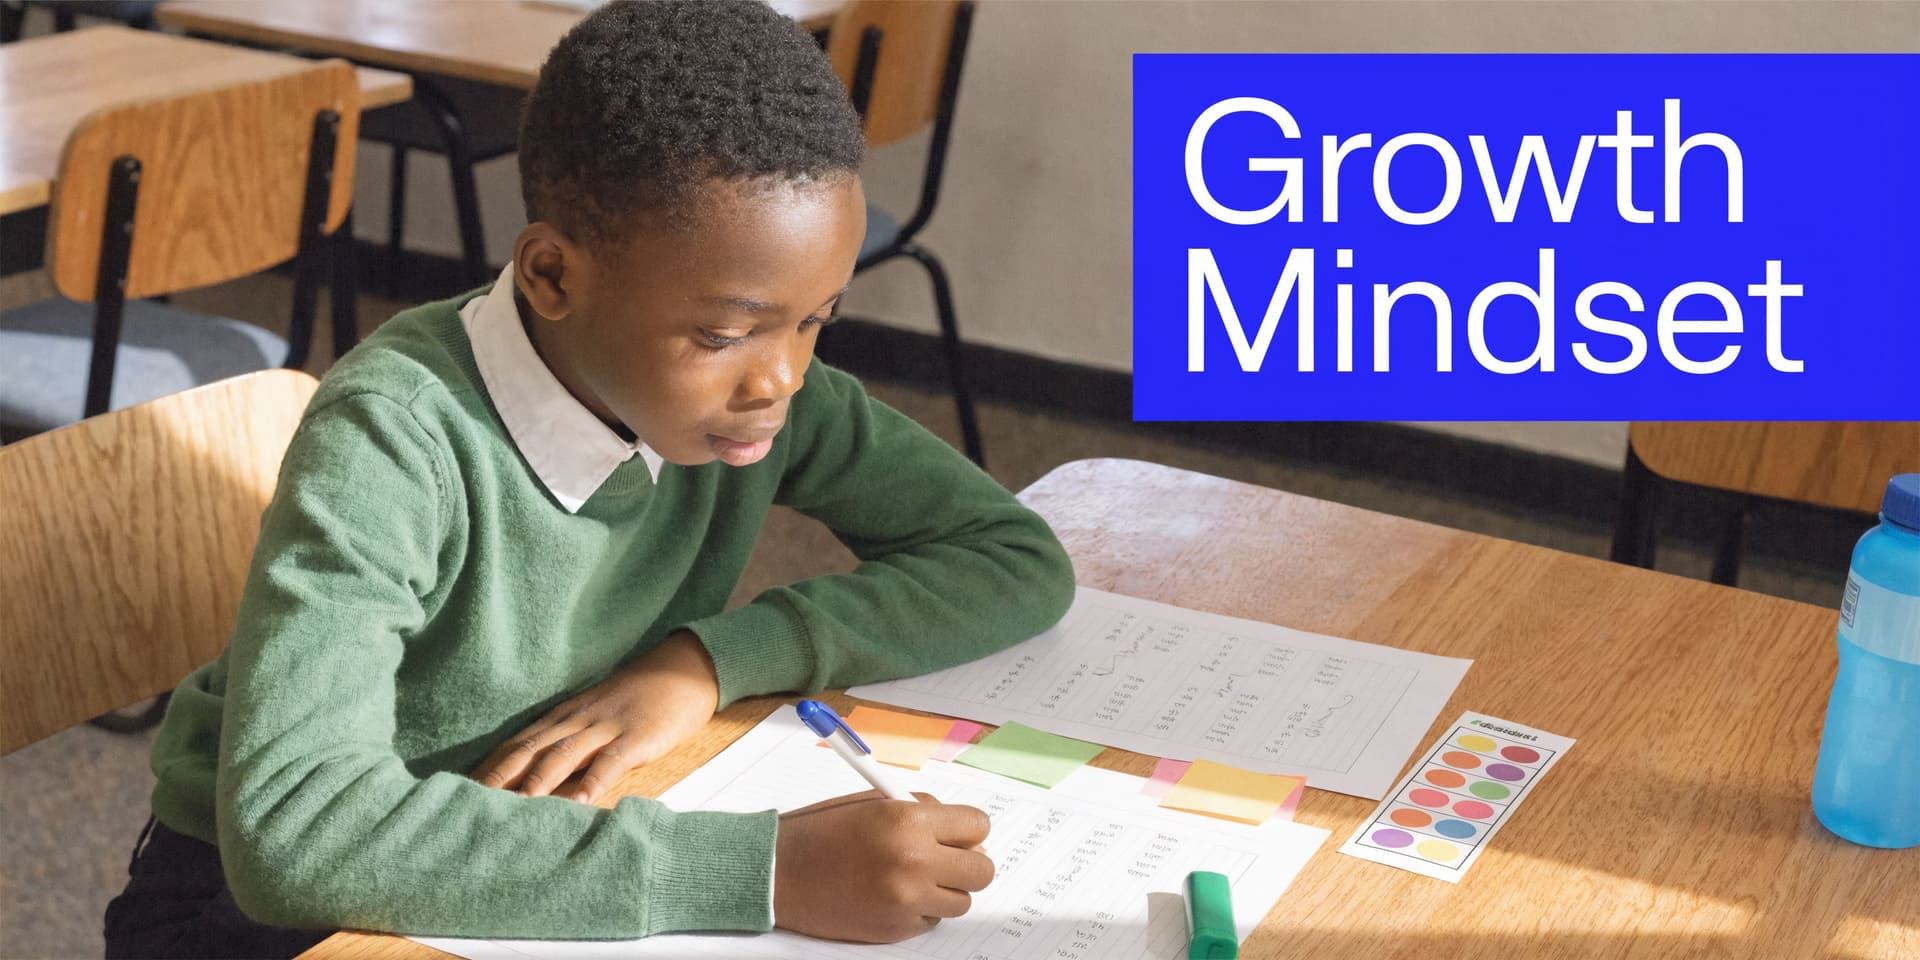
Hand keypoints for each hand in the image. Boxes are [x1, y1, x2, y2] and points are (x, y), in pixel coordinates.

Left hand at [469, 630, 719, 803]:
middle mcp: (576, 719)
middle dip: (497, 778)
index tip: (456, 793)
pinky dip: (594, 781)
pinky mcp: (637, 736)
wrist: (684, 670)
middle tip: (466, 804)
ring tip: (513, 809)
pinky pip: (612, 760)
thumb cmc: (637, 699)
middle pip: (528, 750)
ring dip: (535, 782)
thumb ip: (566, 741)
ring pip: (562, 755)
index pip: (515, 744)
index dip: (487, 768)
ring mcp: (607, 726)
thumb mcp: (595, 715)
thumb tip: (532, 778)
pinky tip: (581, 802)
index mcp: (563, 716)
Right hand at [774, 791, 994, 942]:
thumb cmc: (822, 832)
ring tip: (914, 876)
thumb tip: (968, 832)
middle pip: (981, 871)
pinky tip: (892, 894)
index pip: (978, 826)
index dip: (970, 829)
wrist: (777, 873)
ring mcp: (906, 901)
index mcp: (908, 821)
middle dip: (968, 862)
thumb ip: (924, 811)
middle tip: (947, 858)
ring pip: (961, 900)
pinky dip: (920, 909)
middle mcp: (913, 863)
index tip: (961, 833)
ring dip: (945, 889)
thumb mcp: (875, 802)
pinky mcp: (895, 929)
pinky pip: (931, 920)